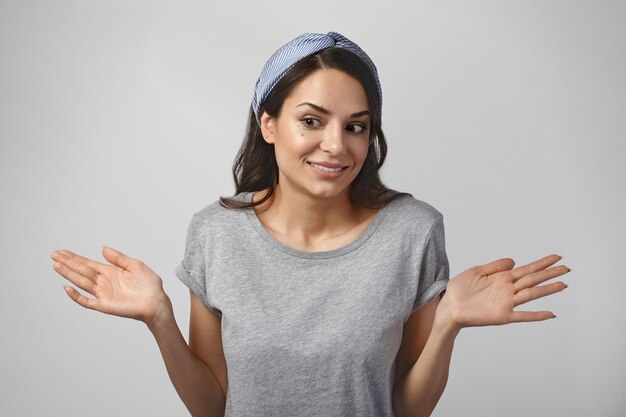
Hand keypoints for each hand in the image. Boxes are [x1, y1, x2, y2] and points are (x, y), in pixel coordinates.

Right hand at [51, 246, 170, 325]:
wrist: (156, 302)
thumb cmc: (149, 285)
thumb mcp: (135, 265)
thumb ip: (119, 258)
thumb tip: (103, 248)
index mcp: (110, 272)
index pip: (88, 263)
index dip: (75, 257)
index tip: (62, 251)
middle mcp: (104, 282)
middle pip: (81, 270)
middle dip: (67, 262)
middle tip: (53, 255)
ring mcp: (103, 293)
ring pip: (81, 282)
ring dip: (69, 274)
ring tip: (56, 265)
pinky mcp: (104, 305)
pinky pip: (86, 301)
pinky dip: (76, 296)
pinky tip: (67, 287)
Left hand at [436, 254, 569, 331]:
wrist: (448, 306)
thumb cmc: (459, 290)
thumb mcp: (476, 271)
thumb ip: (496, 266)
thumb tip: (514, 261)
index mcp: (502, 278)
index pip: (527, 269)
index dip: (542, 263)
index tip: (556, 257)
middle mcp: (507, 290)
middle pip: (533, 279)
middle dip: (550, 273)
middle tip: (567, 268)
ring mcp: (506, 303)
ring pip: (531, 294)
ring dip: (547, 290)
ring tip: (563, 284)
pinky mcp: (502, 316)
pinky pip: (523, 316)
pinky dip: (537, 315)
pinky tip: (550, 313)